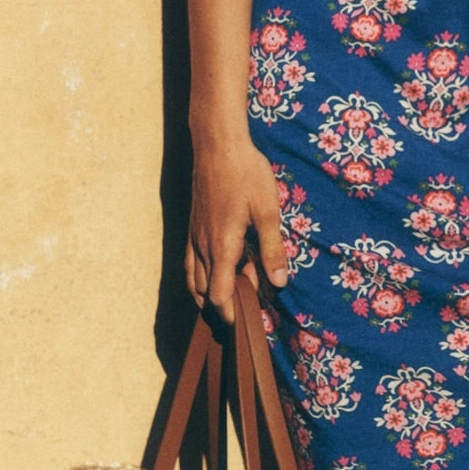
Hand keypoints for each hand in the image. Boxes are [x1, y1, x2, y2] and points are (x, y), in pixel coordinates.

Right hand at [187, 135, 288, 321]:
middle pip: (205, 292)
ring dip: (210, 293)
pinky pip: (190, 262)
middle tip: (249, 305)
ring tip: (233, 294)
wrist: (217, 144)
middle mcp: (203, 246)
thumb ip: (272, 249)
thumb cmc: (246, 174)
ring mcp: (194, 236)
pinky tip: (215, 271)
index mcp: (222, 246)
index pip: (219, 296)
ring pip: (193, 279)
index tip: (245, 325)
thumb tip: (278, 284)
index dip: (230, 315)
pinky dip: (200, 276)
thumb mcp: (267, 211)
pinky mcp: (192, 226)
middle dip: (224, 306)